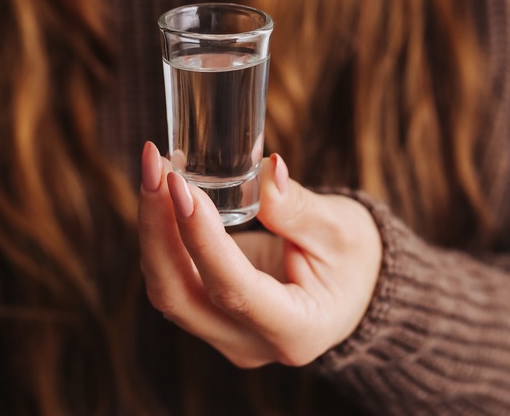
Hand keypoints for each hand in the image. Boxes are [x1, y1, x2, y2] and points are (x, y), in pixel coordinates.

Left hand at [138, 142, 381, 367]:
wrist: (355, 289)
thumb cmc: (355, 262)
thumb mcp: (342, 230)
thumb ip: (298, 208)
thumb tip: (263, 172)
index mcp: (295, 330)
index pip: (233, 290)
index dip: (200, 238)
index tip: (180, 185)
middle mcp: (250, 343)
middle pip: (179, 296)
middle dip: (157, 227)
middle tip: (155, 166)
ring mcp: (224, 334)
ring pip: (167, 288)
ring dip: (153, 226)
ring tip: (156, 168)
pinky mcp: (209, 313)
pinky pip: (172, 276)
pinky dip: (162, 233)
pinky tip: (162, 191)